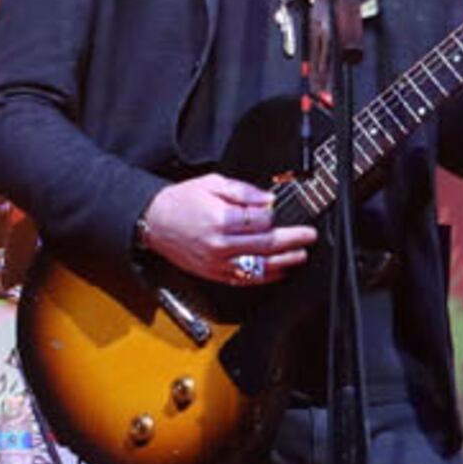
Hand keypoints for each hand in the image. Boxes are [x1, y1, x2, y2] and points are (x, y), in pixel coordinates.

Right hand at [141, 173, 316, 285]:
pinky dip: (265, 277)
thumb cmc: (181, 202)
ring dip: (284, 262)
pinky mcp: (215, 274)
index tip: (286, 213)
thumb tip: (268, 200)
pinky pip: (245, 279)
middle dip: (291, 240)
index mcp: (220, 219)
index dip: (276, 217)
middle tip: (308, 236)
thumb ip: (243, 191)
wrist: (154, 222)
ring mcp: (218, 263)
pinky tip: (279, 272)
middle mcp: (220, 244)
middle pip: (265, 245)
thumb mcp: (212, 183)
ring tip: (300, 255)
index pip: (260, 221)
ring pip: (259, 267)